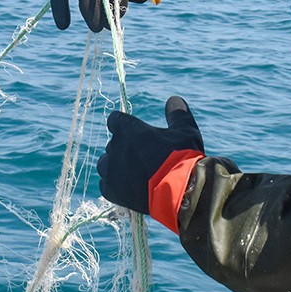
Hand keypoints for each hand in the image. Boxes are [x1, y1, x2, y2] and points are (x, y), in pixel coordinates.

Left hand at [99, 96, 203, 214]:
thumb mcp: (185, 129)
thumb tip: (173, 100)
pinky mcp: (111, 191)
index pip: (114, 119)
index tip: (135, 130)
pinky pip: (105, 184)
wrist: (180, 191)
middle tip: (145, 156)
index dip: (124, 124)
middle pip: (113, 143)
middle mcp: (114, 147)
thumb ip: (177, 113)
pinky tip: (129, 186)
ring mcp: (111, 170)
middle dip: (126, 147)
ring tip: (134, 172)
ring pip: (105, 163)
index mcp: (128, 129)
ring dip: (116, 165)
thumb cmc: (182, 157)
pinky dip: (115, 185)